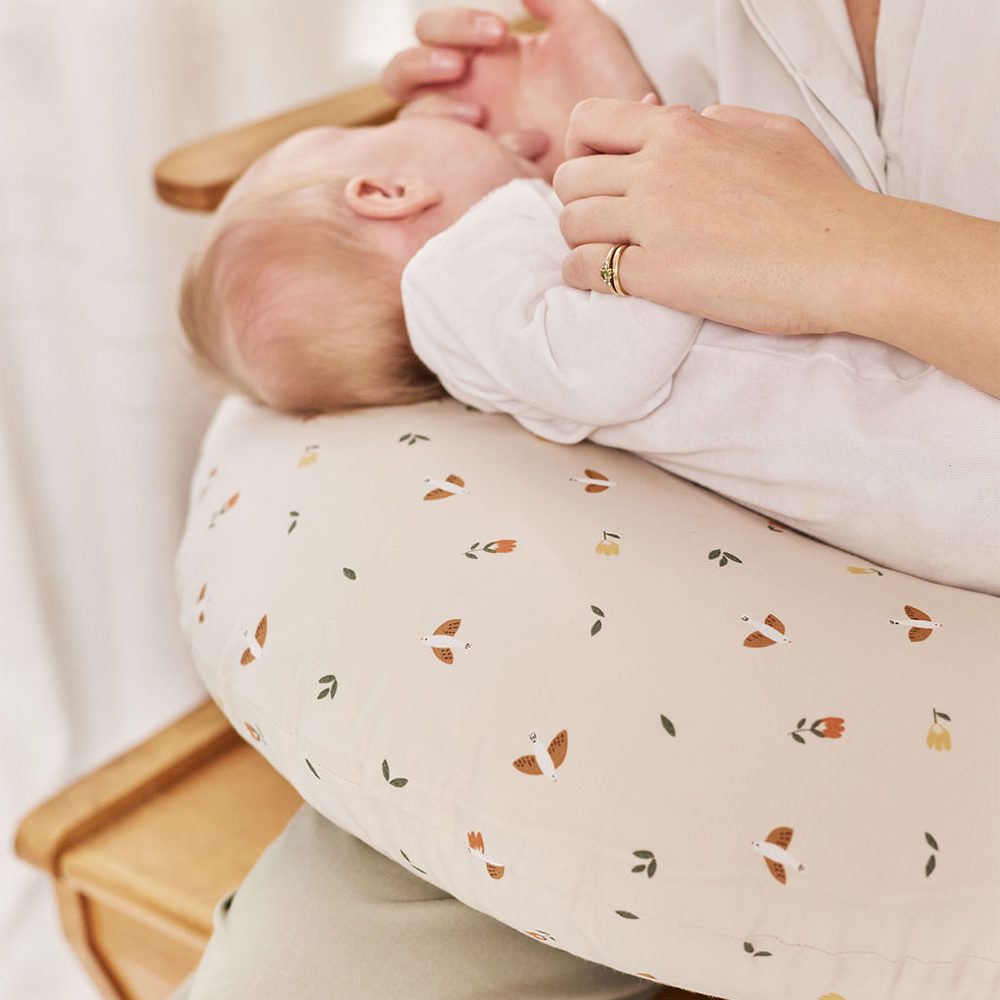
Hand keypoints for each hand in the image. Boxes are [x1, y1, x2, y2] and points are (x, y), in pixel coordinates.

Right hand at [381, 0, 654, 177]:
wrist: (633, 149)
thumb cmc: (615, 90)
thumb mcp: (588, 31)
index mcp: (487, 57)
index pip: (435, 31)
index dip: (454, 25)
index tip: (500, 32)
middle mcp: (470, 94)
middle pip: (402, 74)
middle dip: (423, 63)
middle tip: (462, 66)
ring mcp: (471, 137)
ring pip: (412, 119)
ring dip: (436, 109)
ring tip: (478, 116)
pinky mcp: (483, 171)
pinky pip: (448, 160)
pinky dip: (479, 147)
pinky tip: (522, 144)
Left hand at [554, 101, 880, 334]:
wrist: (845, 256)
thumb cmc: (821, 198)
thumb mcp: (775, 132)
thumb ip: (723, 120)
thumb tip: (694, 118)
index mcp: (680, 130)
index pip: (590, 123)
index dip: (583, 149)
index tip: (599, 173)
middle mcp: (657, 169)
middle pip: (571, 178)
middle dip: (579, 200)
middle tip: (603, 223)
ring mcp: (653, 222)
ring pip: (572, 223)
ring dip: (581, 240)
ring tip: (606, 255)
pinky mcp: (655, 274)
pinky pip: (585, 269)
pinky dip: (583, 276)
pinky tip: (608, 282)